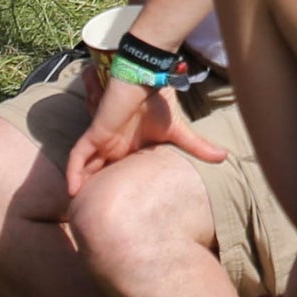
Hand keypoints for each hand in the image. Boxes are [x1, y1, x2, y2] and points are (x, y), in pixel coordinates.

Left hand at [66, 72, 226, 197]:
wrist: (146, 79)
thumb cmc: (159, 102)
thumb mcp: (178, 132)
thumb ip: (197, 146)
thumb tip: (224, 157)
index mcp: (130, 147)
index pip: (116, 170)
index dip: (111, 187)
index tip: (112, 211)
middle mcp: (113, 145)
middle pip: (96, 172)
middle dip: (91, 191)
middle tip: (86, 216)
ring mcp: (102, 140)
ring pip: (84, 167)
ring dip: (79, 185)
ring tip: (75, 209)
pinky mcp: (94, 133)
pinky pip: (77, 156)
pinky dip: (73, 172)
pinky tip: (73, 190)